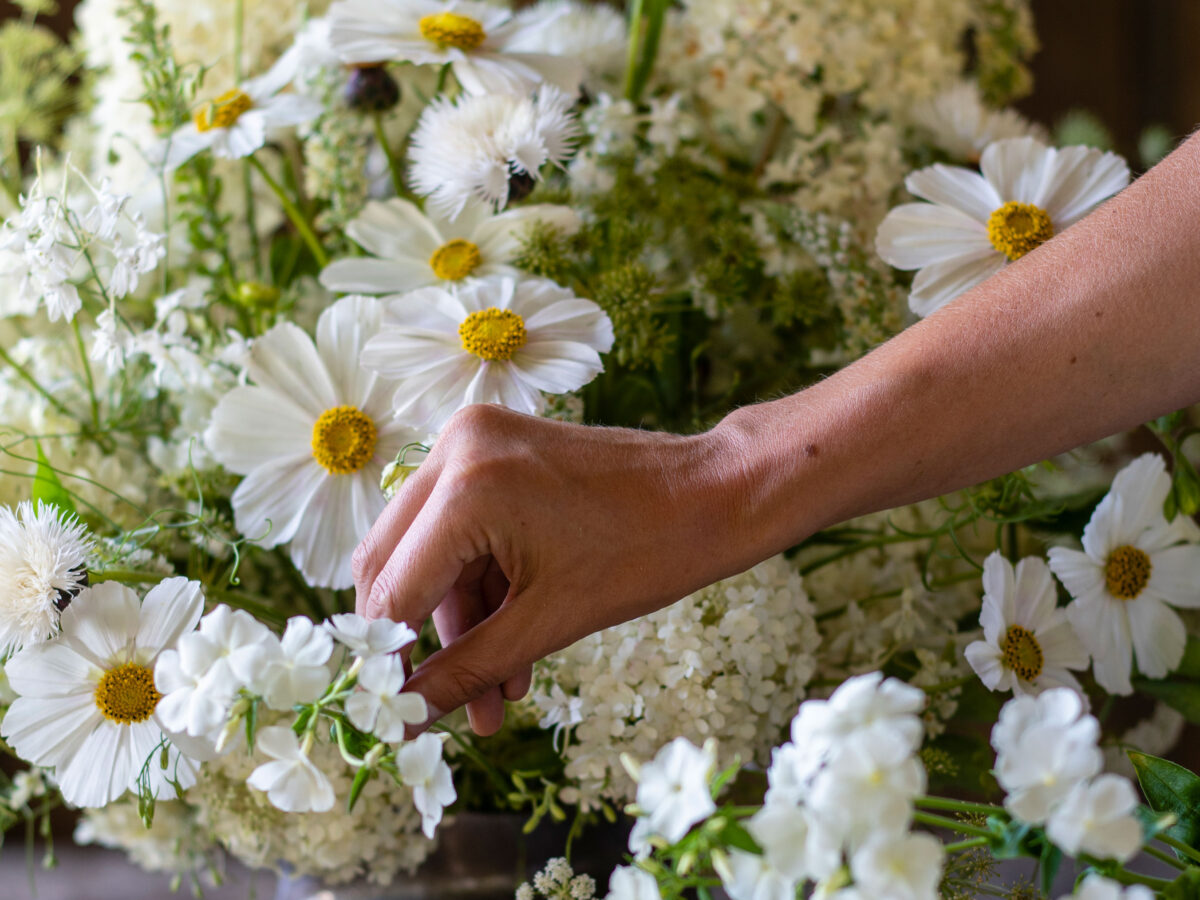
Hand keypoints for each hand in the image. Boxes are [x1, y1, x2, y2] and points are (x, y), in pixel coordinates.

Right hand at [352, 403, 760, 734]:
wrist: (716, 494)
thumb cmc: (647, 552)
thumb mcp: (547, 622)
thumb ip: (464, 671)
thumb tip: (403, 718)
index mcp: (466, 487)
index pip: (392, 591)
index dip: (386, 660)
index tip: (387, 710)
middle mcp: (457, 448)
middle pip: (394, 564)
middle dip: (420, 642)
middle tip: (439, 702)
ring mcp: (475, 440)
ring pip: (430, 551)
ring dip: (460, 624)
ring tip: (498, 694)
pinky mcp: (495, 448)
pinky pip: (461, 528)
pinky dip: (481, 587)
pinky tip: (512, 651)